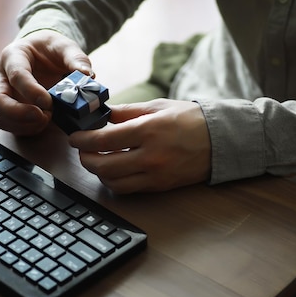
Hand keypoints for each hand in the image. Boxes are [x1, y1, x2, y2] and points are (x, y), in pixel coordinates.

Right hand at [0, 29, 92, 135]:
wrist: (43, 53)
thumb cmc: (51, 49)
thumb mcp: (65, 47)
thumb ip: (76, 59)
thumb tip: (87, 75)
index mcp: (13, 56)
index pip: (16, 75)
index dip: (31, 91)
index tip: (49, 102)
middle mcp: (2, 78)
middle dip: (17, 114)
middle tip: (42, 116)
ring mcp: (3, 96)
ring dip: (23, 125)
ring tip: (47, 118)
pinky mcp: (10, 111)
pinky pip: (10, 127)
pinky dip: (27, 130)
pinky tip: (44, 123)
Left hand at [68, 99, 211, 193]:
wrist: (220, 140)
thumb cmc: (190, 120)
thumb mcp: (157, 107)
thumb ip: (126, 112)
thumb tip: (100, 114)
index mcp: (149, 130)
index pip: (103, 140)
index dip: (82, 140)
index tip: (75, 137)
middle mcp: (151, 156)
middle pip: (103, 165)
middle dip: (85, 158)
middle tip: (82, 150)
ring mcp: (156, 174)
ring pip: (113, 182)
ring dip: (98, 172)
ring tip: (96, 159)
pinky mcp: (160, 186)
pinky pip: (128, 189)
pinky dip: (114, 181)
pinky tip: (113, 170)